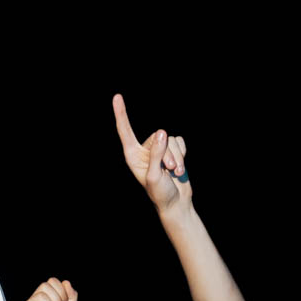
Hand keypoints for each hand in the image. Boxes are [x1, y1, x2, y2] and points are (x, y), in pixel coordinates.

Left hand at [112, 97, 192, 214]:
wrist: (176, 203)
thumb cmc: (160, 193)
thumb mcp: (155, 175)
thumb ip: (156, 154)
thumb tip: (162, 133)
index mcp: (133, 155)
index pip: (125, 131)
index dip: (121, 113)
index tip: (117, 97)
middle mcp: (144, 150)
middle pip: (158, 136)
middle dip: (168, 154)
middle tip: (170, 171)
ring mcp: (159, 149)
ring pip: (171, 139)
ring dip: (177, 157)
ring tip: (175, 172)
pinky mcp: (173, 150)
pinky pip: (180, 141)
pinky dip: (183, 154)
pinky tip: (181, 168)